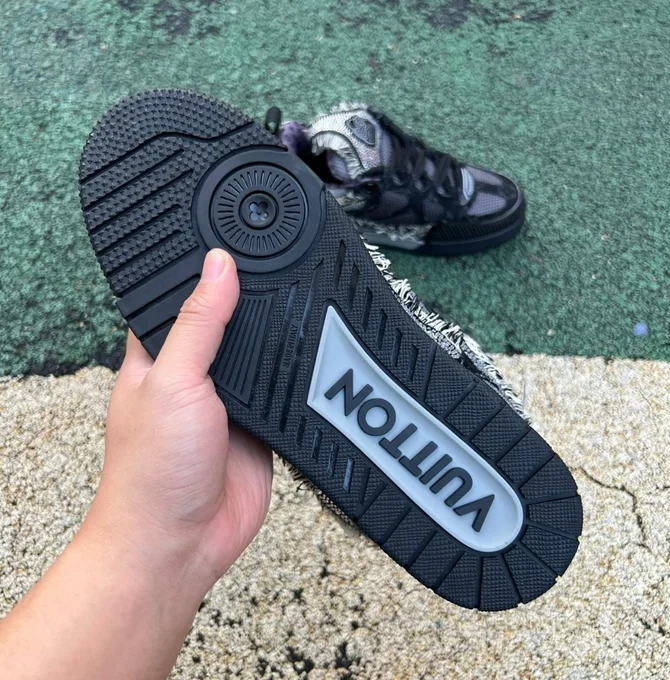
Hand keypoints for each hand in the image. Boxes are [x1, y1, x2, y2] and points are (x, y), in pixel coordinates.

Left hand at [86, 248, 272, 592]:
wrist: (182, 542)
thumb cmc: (150, 471)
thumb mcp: (172, 381)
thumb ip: (199, 323)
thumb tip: (219, 266)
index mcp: (159, 353)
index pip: (182, 294)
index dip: (205, 269)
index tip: (236, 239)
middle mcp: (195, 372)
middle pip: (231, 320)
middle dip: (252, 304)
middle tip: (281, 271)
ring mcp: (229, 398)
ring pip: (261, 354)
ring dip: (277, 342)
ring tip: (303, 308)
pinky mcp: (259, 423)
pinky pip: (282, 389)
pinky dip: (294, 378)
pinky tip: (311, 358)